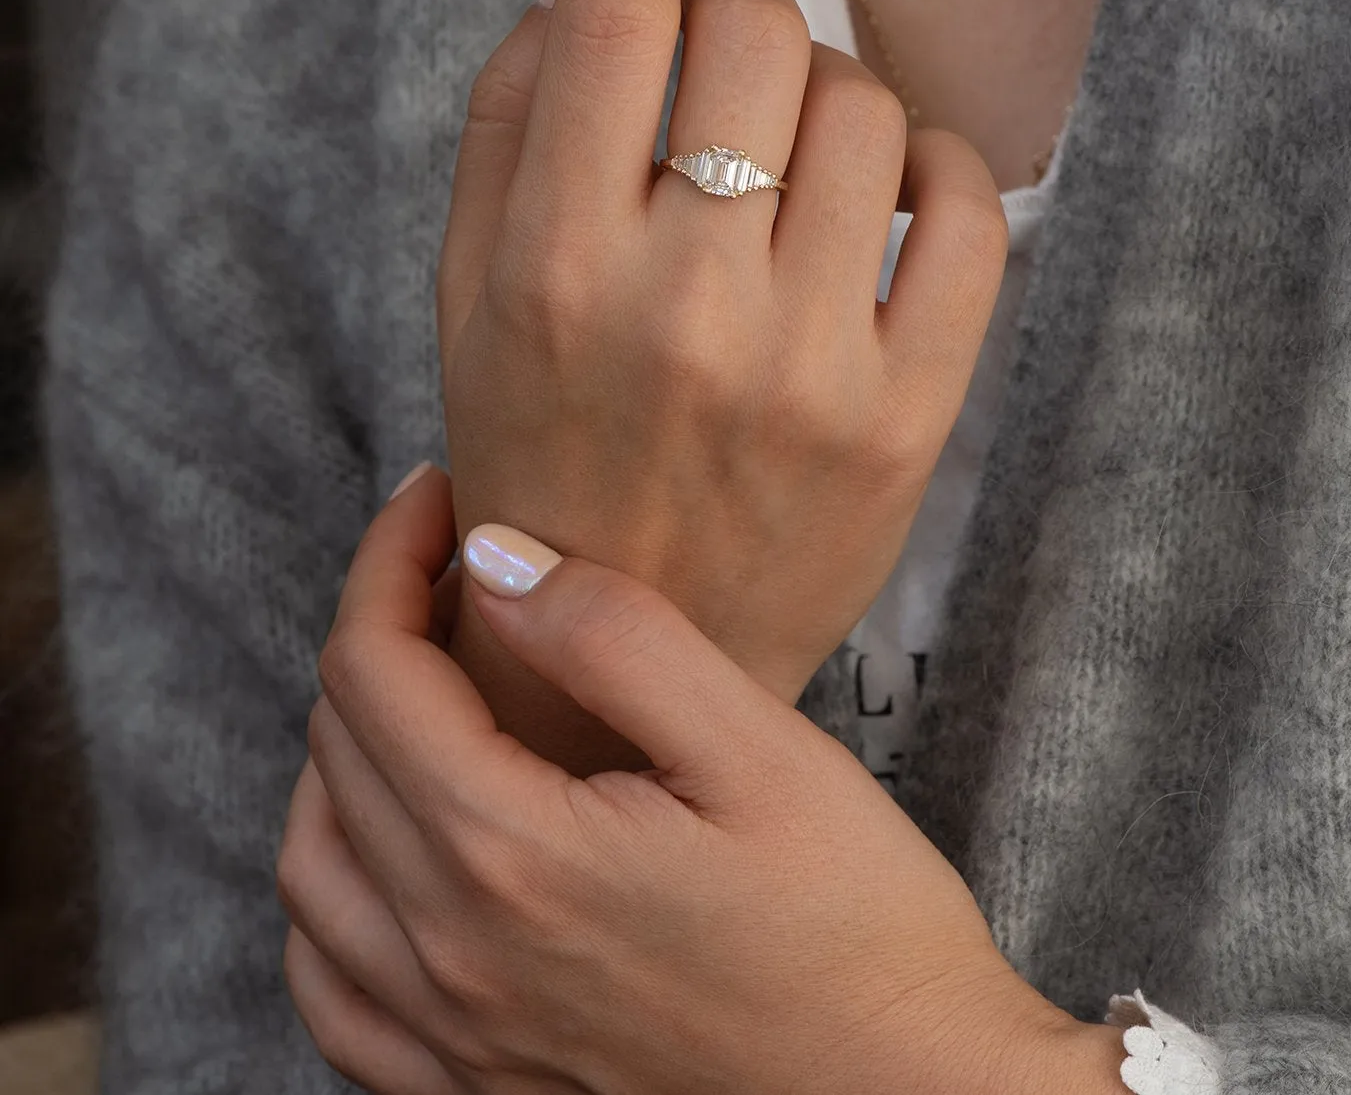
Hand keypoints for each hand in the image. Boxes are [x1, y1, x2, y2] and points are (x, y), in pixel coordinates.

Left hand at [279, 466, 1116, 1094]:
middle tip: (455, 565)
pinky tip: (384, 854)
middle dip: (376, 626)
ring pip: (312, 864)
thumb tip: (493, 559)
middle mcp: (452, 955)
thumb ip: (618, 641)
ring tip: (420, 685)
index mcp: (511, 854)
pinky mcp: (479, 1090)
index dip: (390, 559)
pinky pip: (334, 993)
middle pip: (336, 749)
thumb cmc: (856, 928)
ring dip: (340, 749)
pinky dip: (330, 894)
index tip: (440, 496)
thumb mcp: (760, 751)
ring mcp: (455, 1039)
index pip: (373, 670)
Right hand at [439, 0, 1008, 713]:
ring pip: (865, 108)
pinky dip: (937, 161)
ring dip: (827, 81)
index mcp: (555, 276)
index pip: (617, 18)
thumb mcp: (468, 296)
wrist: (635, 645)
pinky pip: (971, 215)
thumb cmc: (539, 453)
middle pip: (757, 36)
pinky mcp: (907, 421)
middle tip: (719, 21)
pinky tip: (887, 186)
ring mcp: (813, 373)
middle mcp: (686, 316)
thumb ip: (511, 116)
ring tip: (787, 136)